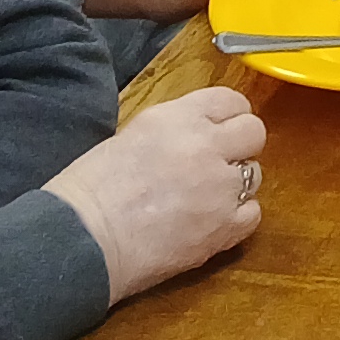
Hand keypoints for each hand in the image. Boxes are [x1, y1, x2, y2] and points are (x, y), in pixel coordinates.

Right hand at [47, 89, 268, 299]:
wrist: (84, 238)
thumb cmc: (92, 188)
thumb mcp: (134, 134)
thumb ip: (174, 130)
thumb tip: (196, 136)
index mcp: (179, 118)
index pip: (230, 101)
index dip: (229, 116)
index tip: (221, 129)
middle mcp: (207, 146)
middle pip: (254, 132)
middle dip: (240, 145)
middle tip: (219, 162)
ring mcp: (220, 188)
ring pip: (255, 175)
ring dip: (236, 184)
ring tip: (207, 198)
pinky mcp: (224, 228)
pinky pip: (253, 214)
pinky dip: (237, 218)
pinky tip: (212, 222)